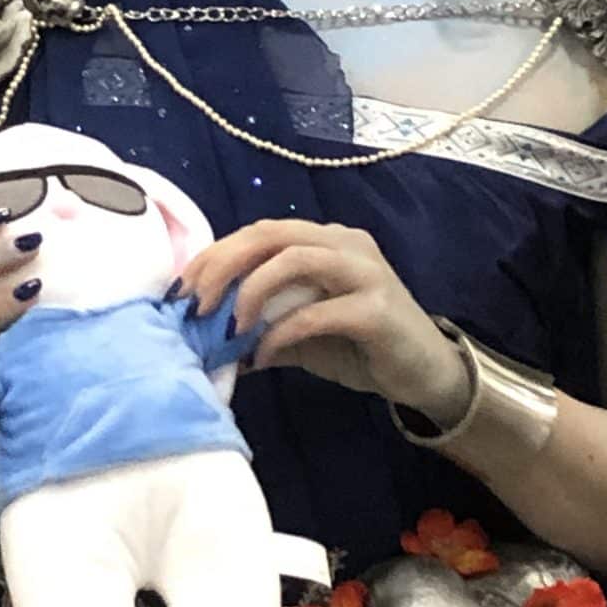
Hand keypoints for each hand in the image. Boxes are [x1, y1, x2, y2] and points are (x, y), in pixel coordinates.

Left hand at [181, 219, 469, 422]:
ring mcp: (365, 272)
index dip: (215, 255)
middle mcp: (344, 244)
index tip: (181, 289)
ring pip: (294, 258)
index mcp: (324, 240)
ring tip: (228, 328)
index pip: (259, 232)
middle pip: (271, 235)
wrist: (425, 374)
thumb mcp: (302, 332)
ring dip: (250, 291)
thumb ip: (261, 324)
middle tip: (194, 304)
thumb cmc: (360, 347)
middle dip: (223, 265)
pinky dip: (281, 333)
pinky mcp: (377, 309)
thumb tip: (204, 335)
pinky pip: (317, 312)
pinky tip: (263, 356)